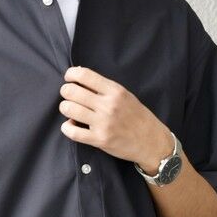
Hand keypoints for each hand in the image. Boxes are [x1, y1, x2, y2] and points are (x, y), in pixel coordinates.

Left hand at [59, 66, 173, 174]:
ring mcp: (103, 123)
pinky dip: (66, 128)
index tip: (69, 79)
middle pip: (72, 92)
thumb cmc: (138, 117)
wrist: (151, 141)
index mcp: (115, 91)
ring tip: (70, 111)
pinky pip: (72, 132)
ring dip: (65, 109)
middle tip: (69, 97)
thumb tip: (80, 78)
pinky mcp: (99, 139)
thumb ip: (104, 88)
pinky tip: (70, 126)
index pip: (84, 75)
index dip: (71, 75)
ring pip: (69, 109)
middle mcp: (108, 105)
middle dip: (65, 93)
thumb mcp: (125, 96)